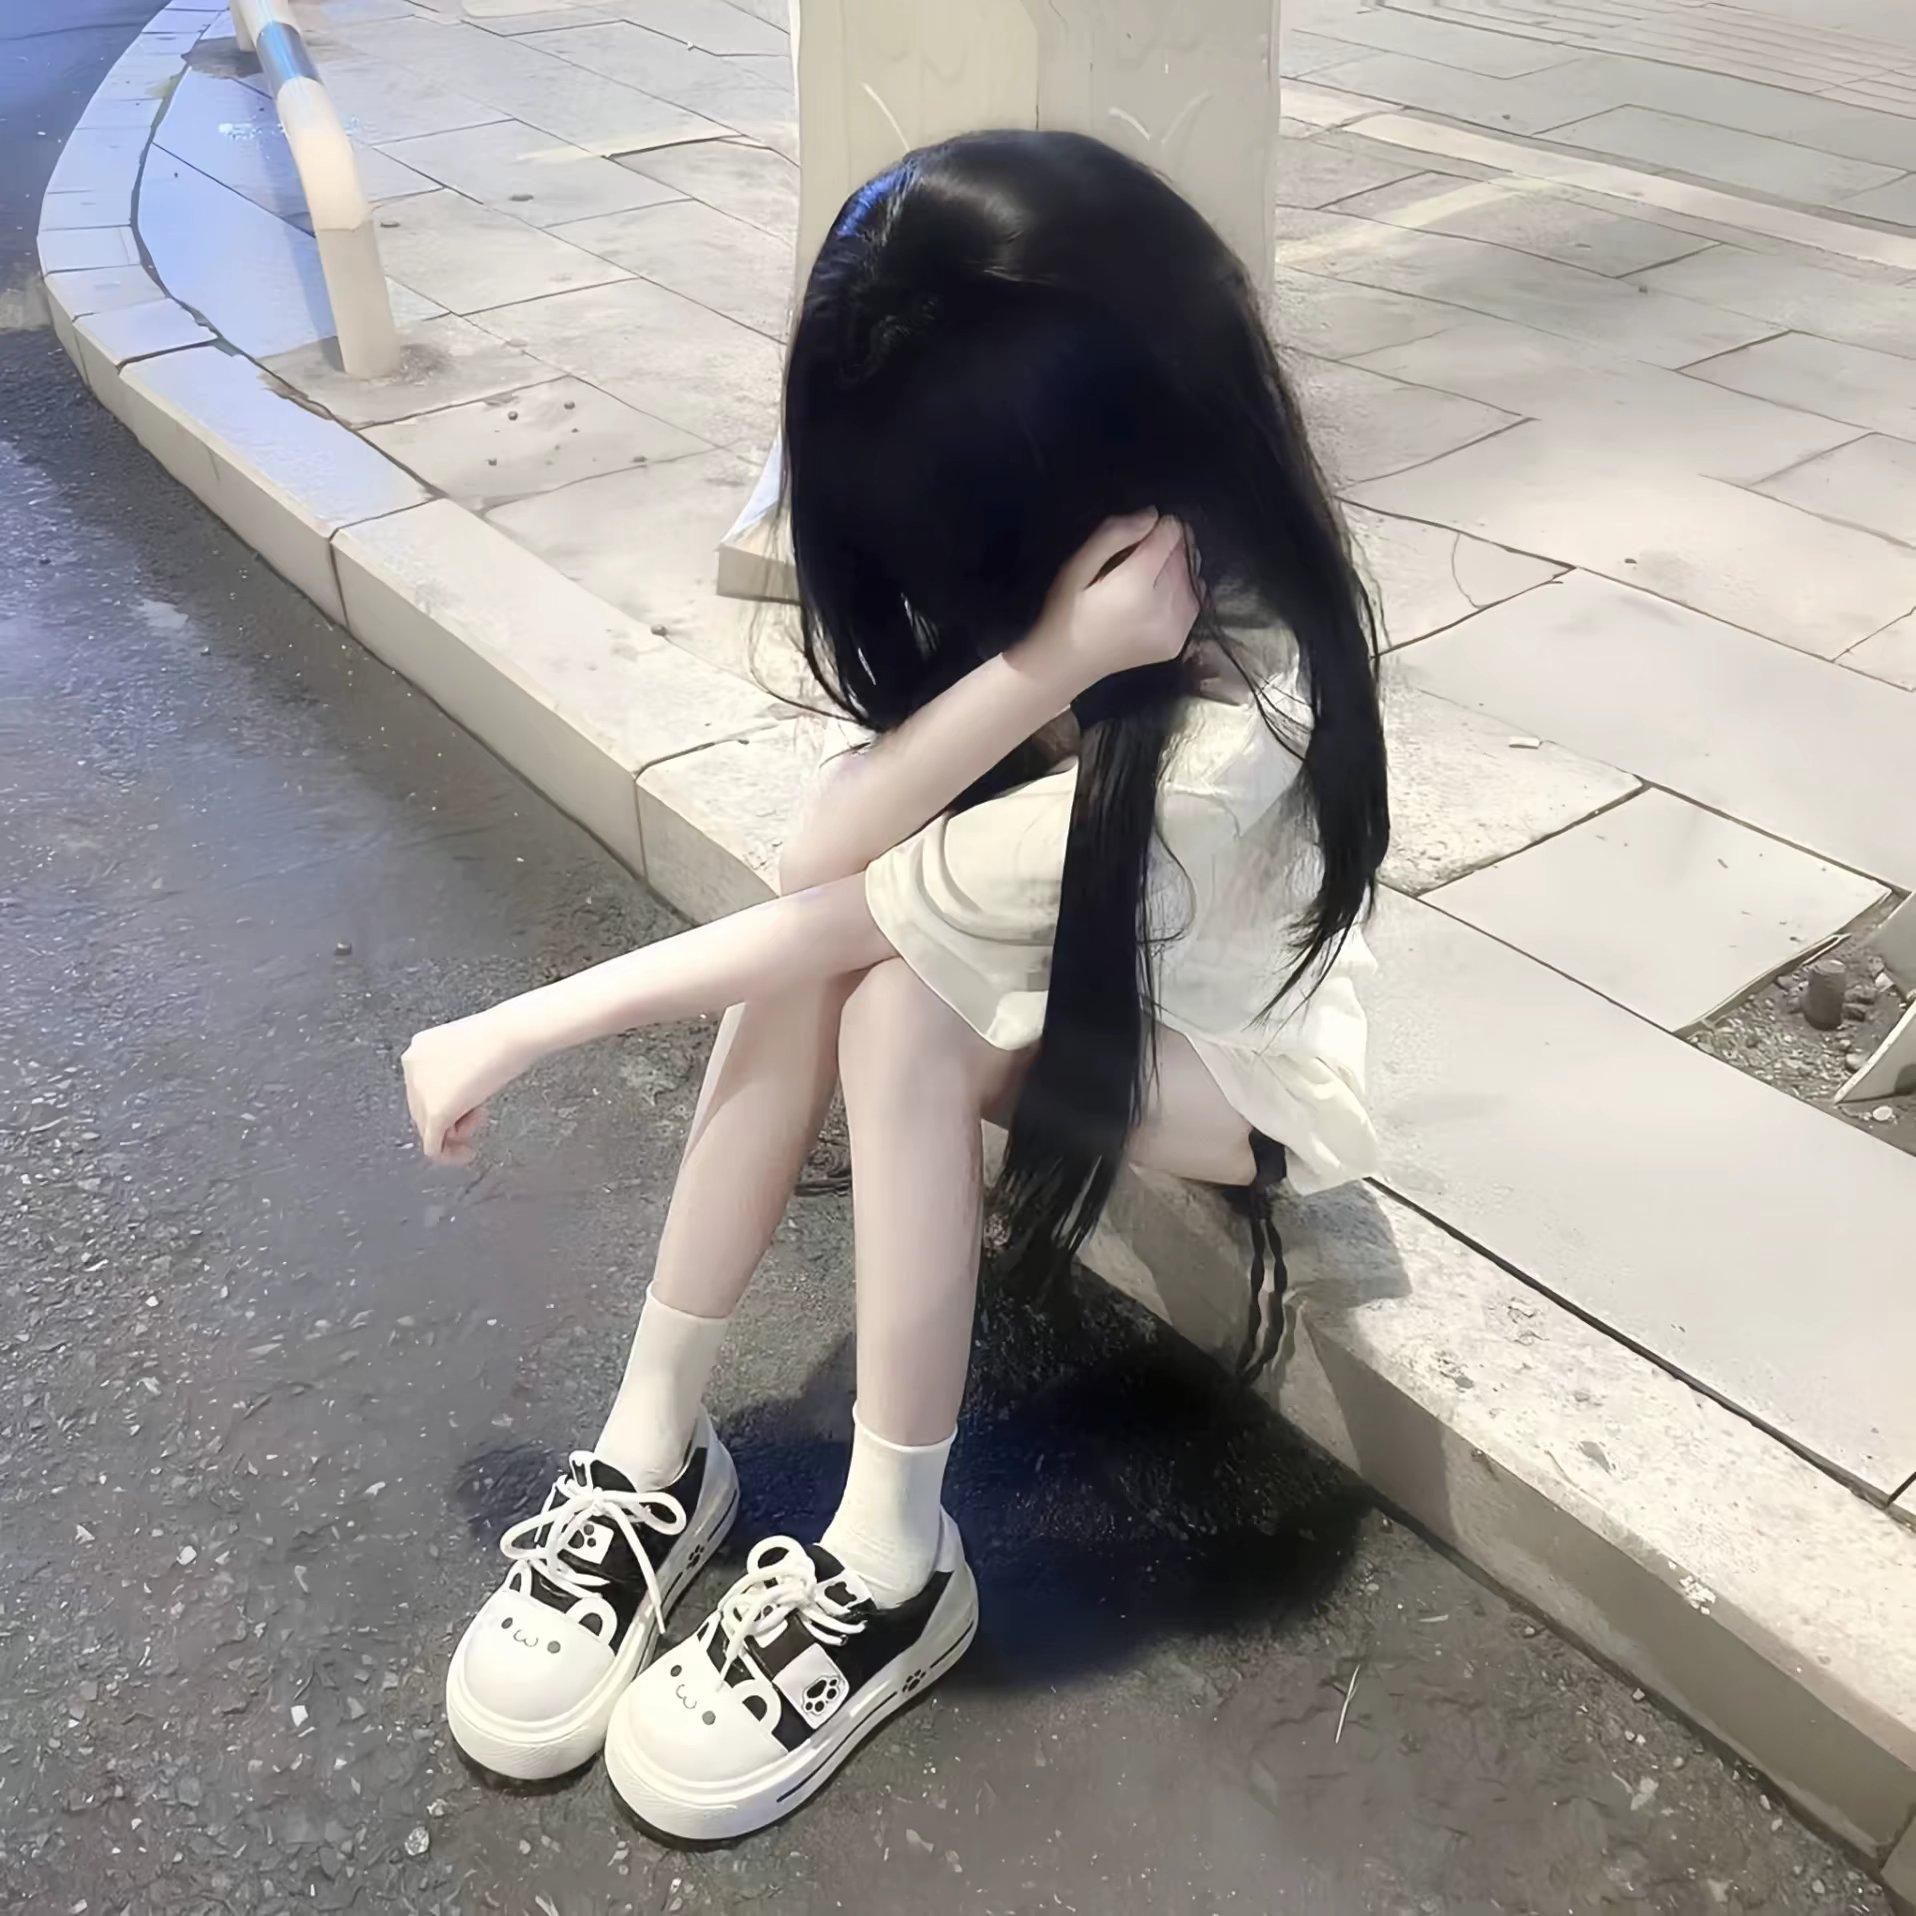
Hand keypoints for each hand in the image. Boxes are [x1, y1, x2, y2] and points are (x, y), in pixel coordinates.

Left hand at [401, 1010, 531, 1164]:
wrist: (512, 1033)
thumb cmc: (504, 1035)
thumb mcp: (468, 1052)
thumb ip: (453, 1072)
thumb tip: (456, 1094)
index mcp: (417, 1049)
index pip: (424, 1089)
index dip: (450, 1101)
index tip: (471, 1104)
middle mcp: (411, 1068)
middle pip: (423, 1110)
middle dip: (452, 1118)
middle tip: (478, 1116)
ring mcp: (420, 1090)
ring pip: (428, 1128)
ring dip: (456, 1132)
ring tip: (480, 1117)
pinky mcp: (436, 1111)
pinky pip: (433, 1146)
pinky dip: (449, 1155)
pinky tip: (466, 1153)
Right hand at [1031, 509, 1201, 694]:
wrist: (1066, 666)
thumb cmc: (1064, 611)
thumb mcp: (1075, 566)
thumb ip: (1113, 535)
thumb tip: (1154, 514)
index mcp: (1136, 586)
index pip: (1172, 534)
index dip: (1156, 527)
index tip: (1134, 538)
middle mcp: (1164, 608)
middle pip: (1183, 555)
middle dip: (1164, 549)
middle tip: (1132, 563)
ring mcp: (1175, 629)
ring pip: (1193, 575)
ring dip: (1174, 570)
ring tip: (1142, 583)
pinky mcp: (1178, 642)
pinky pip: (1194, 601)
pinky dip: (1180, 593)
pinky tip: (1153, 601)